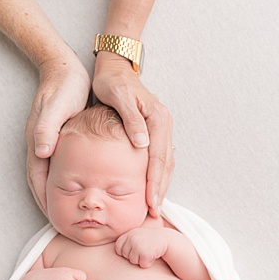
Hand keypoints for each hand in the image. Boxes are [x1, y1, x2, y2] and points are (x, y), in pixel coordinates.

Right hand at [25, 52, 90, 215]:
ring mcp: (51, 143)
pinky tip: (84, 187)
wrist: (65, 68)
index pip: (38, 179)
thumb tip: (42, 153)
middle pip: (43, 182)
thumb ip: (47, 129)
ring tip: (73, 212)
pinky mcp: (62, 139)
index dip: (45, 200)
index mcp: (40, 142)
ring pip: (53, 176)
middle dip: (51, 203)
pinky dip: (71, 179)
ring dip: (61, 194)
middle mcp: (43, 146)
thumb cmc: (63, 86)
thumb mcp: (56, 107)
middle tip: (63, 223)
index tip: (54, 219)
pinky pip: (64, 165)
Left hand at [92, 53, 173, 216]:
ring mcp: (162, 128)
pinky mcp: (156, 131)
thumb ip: (131, 120)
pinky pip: (160, 158)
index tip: (150, 201)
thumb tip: (142, 144)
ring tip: (154, 206)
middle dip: (160, 189)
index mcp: (158, 118)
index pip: (158, 156)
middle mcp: (164, 124)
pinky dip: (157, 175)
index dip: (154, 181)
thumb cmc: (112, 81)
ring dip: (161, 185)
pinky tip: (151, 188)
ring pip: (166, 163)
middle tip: (154, 212)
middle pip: (166, 163)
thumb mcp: (118, 96)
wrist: (115, 67)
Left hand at [114, 228, 172, 267]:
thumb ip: (125, 241)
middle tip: (144, 249)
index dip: (125, 252)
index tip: (134, 249)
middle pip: (125, 256)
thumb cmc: (149, 240)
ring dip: (141, 259)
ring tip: (148, 251)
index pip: (118, 248)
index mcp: (128, 234)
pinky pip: (142, 264)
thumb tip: (109, 253)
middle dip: (134, 256)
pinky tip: (153, 255)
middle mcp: (132, 238)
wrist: (166, 239)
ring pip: (133, 261)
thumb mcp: (136, 236)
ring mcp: (138, 245)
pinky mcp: (145, 253)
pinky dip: (148, 262)